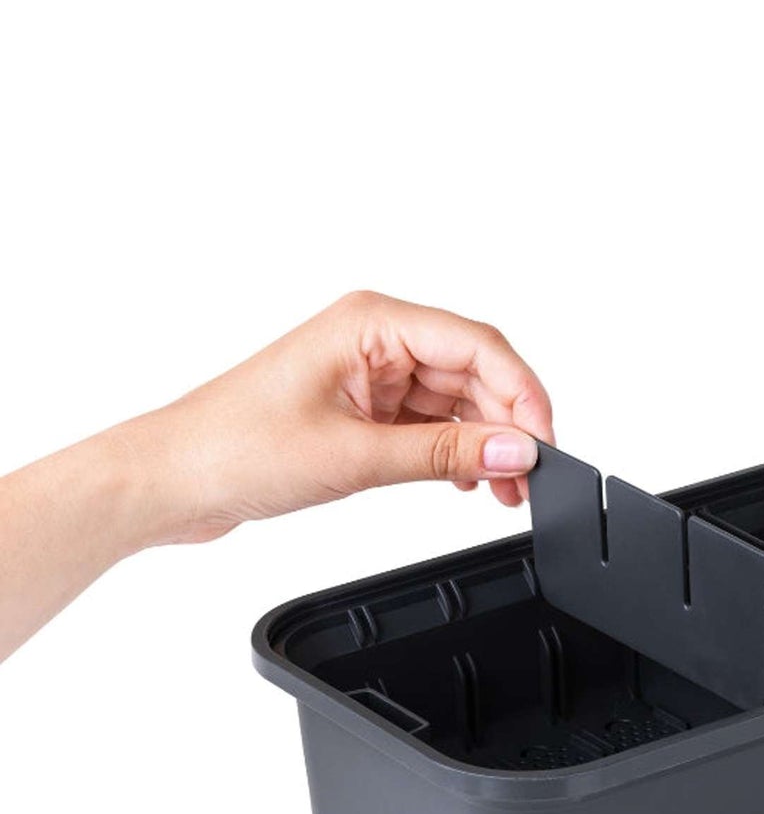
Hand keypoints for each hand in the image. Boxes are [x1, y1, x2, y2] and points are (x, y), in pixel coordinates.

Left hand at [118, 291, 554, 543]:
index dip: (524, 394)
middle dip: (508, 425)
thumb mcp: (354, 456)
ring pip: (458, 401)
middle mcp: (376, 339)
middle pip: (476, 372)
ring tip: (505, 491)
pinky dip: (454, 453)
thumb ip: (445, 455)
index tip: (544, 443)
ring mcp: (370, 374)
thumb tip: (517, 450)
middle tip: (529, 478)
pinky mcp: (363, 409)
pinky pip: (431, 424)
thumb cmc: (231, 448)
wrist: (169, 481)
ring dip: (485, 444)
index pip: (479, 345)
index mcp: (372, 321)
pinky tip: (468, 483)